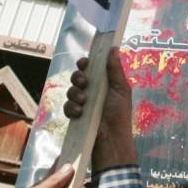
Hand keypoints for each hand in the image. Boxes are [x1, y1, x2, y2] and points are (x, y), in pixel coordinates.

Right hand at [67, 50, 137, 169]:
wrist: (111, 140)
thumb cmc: (119, 114)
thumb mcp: (121, 89)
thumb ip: (115, 69)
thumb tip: (114, 47)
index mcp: (104, 83)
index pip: (91, 68)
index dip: (85, 64)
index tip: (85, 64)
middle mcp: (93, 92)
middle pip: (77, 77)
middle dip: (78, 78)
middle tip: (84, 83)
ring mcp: (83, 104)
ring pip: (70, 91)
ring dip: (75, 94)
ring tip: (84, 102)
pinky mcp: (75, 116)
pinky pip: (67, 106)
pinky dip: (71, 108)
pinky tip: (79, 113)